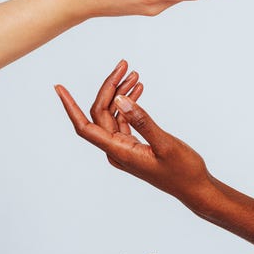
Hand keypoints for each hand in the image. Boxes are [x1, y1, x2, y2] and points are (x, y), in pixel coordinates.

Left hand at [54, 60, 212, 207]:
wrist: (194, 188)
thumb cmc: (183, 170)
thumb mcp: (165, 144)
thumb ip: (142, 122)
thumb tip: (120, 100)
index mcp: (119, 152)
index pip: (85, 127)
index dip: (70, 107)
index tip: (59, 88)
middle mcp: (116, 151)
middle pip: (101, 114)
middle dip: (109, 88)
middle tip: (124, 66)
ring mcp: (123, 149)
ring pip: (113, 115)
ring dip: (120, 94)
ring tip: (134, 74)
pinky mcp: (133, 147)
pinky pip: (123, 121)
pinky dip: (129, 104)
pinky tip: (138, 90)